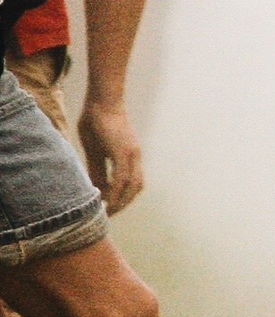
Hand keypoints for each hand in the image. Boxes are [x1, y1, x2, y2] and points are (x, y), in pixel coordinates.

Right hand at [78, 98, 144, 213]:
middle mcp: (135, 156)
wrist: (101, 102)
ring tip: (108, 211)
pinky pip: (122, 177)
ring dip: (122, 200)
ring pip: (132, 185)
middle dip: (125, 202)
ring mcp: (131, 153)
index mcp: (130, 155)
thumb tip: (98, 187)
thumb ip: (98, 169)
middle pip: (137, 187)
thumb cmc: (97, 122)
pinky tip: (107, 200)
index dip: (124, 197)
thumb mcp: (95, 150)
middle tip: (111, 214)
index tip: (112, 209)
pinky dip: (116, 190)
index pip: (133, 182)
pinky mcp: (123, 151)